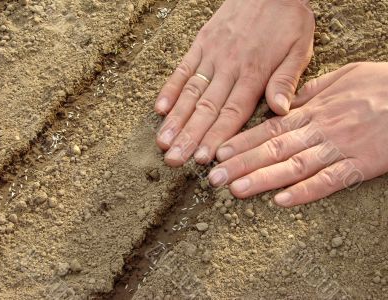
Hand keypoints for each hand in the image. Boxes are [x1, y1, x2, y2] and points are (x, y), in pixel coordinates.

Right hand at [155, 0, 314, 166]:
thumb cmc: (287, 19)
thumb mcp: (300, 48)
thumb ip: (287, 80)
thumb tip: (280, 110)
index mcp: (254, 73)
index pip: (232, 113)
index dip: (216, 137)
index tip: (202, 159)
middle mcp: (229, 67)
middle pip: (206, 108)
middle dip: (189, 137)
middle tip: (173, 160)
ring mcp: (211, 55)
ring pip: (190, 92)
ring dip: (175, 119)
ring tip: (162, 142)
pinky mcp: (201, 43)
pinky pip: (182, 69)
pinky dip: (170, 89)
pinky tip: (159, 109)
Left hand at [209, 62, 387, 206]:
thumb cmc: (377, 85)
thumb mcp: (339, 78)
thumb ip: (307, 93)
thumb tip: (281, 105)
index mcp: (312, 111)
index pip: (269, 129)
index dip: (242, 142)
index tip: (219, 153)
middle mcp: (319, 130)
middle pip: (273, 150)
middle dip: (241, 164)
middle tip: (215, 178)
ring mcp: (340, 148)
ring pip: (295, 166)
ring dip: (263, 179)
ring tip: (237, 190)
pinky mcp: (362, 165)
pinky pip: (331, 180)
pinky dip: (306, 191)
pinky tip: (282, 201)